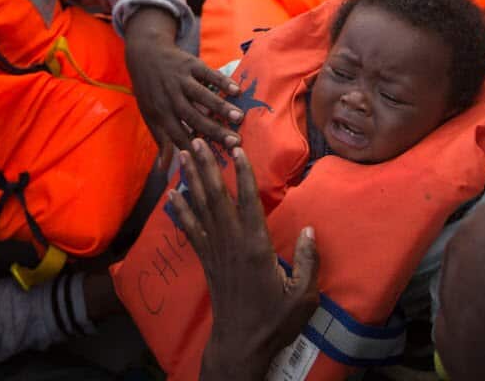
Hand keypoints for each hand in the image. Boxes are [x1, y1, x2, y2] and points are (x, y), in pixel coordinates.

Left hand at [123, 8, 242, 150]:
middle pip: (194, 117)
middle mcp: (171, 98)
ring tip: (239, 117)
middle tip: (235, 141)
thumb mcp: (150, 115)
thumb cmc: (149, 91)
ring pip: (202, 95)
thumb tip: (163, 169)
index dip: (194, 148)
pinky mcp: (190, 65)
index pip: (178, 134)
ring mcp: (181, 80)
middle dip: (215, 130)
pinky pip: (207, 73)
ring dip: (220, 106)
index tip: (212, 161)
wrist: (145, 55)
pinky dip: (222, 81)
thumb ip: (161, 141)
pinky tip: (236, 90)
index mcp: (161, 114)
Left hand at [170, 141, 319, 380]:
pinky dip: (181, 209)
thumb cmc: (275, 321)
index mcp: (256, 246)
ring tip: (183, 154)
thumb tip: (312, 230)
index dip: (242, 173)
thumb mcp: (304, 296)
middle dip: (207, 166)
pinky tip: (172, 194)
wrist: (241, 344)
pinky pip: (191, 229)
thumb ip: (309, 262)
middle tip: (197, 139)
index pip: (248, 201)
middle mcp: (232, 242)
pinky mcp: (206, 261)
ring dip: (192, 179)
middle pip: (217, 196)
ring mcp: (215, 251)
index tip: (236, 149)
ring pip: (201, 207)